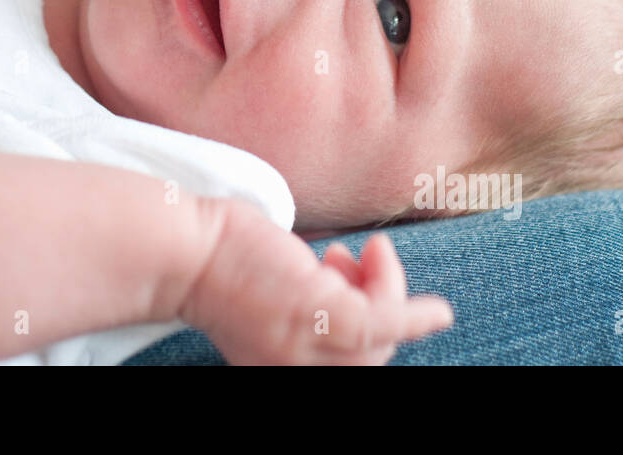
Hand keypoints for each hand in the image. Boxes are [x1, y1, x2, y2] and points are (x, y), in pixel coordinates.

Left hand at [180, 198, 452, 364]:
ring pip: (384, 335)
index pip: (343, 368)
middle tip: (356, 259)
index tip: (372, 299)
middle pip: (371, 355)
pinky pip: (391, 324)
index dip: (366, 339)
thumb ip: (303, 306)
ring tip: (358, 250)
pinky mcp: (323, 316)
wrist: (183, 251)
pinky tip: (439, 310)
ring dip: (384, 285)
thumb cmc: (216, 262)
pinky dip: (417, 315)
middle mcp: (298, 372)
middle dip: (377, 303)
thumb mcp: (266, 299)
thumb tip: (345, 281)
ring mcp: (312, 350)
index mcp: (279, 372)